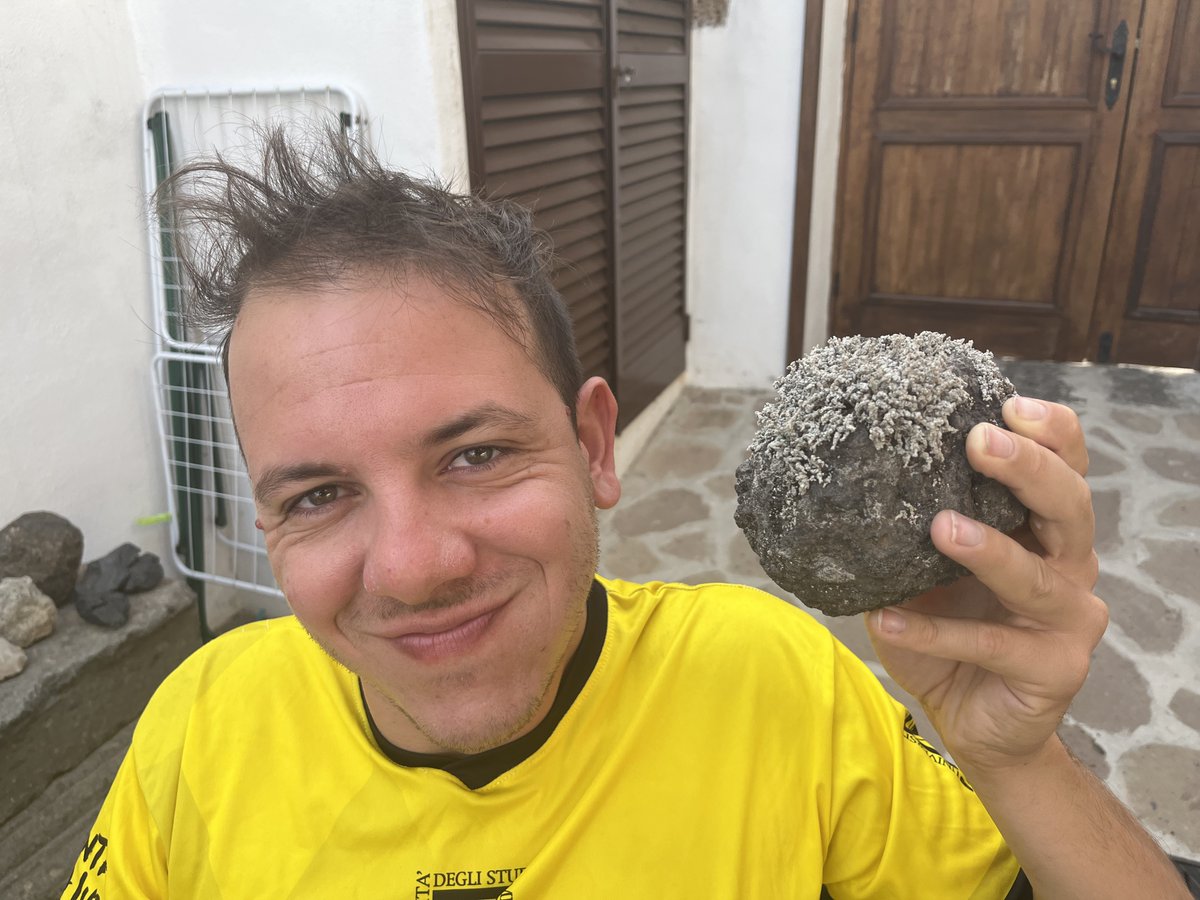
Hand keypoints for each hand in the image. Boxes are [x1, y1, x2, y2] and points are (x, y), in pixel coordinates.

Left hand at [866, 396, 1108, 773]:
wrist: (974, 721)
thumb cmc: (952, 631)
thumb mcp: (928, 571)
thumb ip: (914, 528)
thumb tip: (848, 476)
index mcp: (1046, 530)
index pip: (1066, 467)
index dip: (1050, 433)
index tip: (1007, 404)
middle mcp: (1071, 566)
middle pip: (1069, 505)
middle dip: (1027, 468)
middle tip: (978, 441)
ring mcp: (1069, 619)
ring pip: (1035, 576)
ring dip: (987, 549)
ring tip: (940, 528)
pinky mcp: (1055, 669)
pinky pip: (989, 644)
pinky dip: (933, 632)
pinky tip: (887, 621)